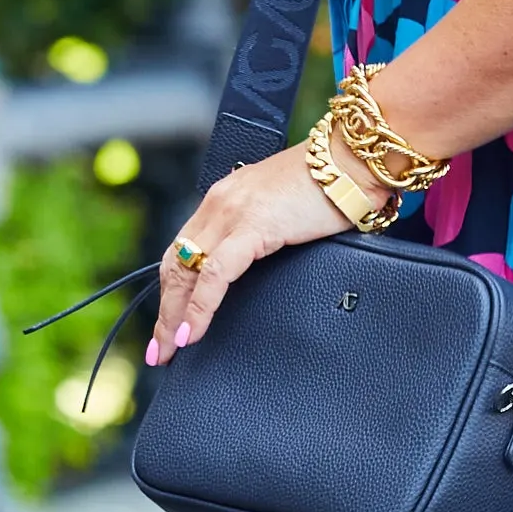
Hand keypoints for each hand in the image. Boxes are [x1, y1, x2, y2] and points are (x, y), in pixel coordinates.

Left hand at [148, 148, 346, 364]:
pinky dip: (199, 307)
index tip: (168, 322)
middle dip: (164, 311)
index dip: (171, 289)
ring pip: (187, 272)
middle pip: (177, 264)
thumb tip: (258, 263)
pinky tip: (192, 332)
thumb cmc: (329, 186)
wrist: (352, 161)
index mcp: (224, 198)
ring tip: (171, 349)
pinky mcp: (252, 227)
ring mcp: (232, 213)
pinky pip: (215, 275)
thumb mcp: (281, 209)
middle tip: (160, 349)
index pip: (183, 249)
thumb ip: (261, 231)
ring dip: (174, 317)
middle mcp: (219, 203)